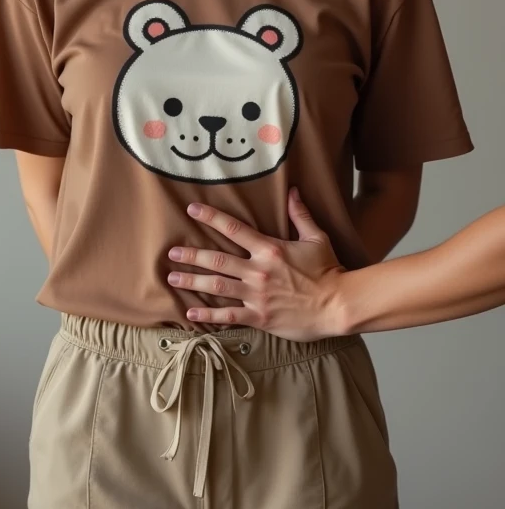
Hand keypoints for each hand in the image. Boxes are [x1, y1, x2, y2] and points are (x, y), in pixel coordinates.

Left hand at [167, 188, 346, 341]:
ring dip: (192, 282)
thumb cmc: (328, 270)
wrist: (337, 305)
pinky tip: (190, 313)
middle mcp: (258, 271)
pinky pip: (228, 315)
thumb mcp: (316, 238)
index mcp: (269, 249)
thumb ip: (300, 215)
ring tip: (172, 278)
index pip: (234, 229)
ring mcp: (256, 296)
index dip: (211, 217)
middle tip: (171, 253)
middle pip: (217, 260)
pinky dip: (208, 315)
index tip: (192, 210)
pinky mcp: (259, 317)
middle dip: (191, 255)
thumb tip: (292, 191)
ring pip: (216, 286)